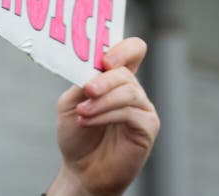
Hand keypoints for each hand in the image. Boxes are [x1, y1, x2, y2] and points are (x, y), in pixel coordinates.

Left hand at [47, 38, 159, 195]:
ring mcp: (142, 107)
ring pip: (128, 91)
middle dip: (104, 79)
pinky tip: (88, 120)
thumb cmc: (76, 134)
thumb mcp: (70, 102)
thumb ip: (81, 82)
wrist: (81, 169)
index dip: (123, 48)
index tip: (104, 59)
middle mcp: (131, 89)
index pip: (132, 50)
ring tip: (82, 112)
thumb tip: (93, 68)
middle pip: (126, 71)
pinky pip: (131, 112)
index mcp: (114, 78)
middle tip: (87, 90)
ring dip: (102, 101)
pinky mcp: (148, 126)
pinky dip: (106, 114)